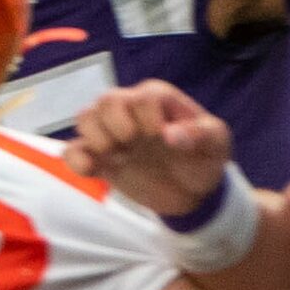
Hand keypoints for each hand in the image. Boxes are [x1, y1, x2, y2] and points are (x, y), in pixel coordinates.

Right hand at [64, 81, 232, 217]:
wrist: (192, 192)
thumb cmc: (204, 158)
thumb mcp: (216, 145)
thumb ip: (200, 135)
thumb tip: (170, 136)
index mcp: (158, 99)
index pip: (142, 97)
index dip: (147, 118)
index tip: (160, 138)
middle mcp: (129, 109)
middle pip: (106, 100)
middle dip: (117, 125)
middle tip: (132, 146)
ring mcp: (111, 132)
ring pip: (85, 118)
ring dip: (96, 138)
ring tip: (117, 157)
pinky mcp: (99, 156)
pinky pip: (72, 150)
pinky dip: (75, 159)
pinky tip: (92, 171)